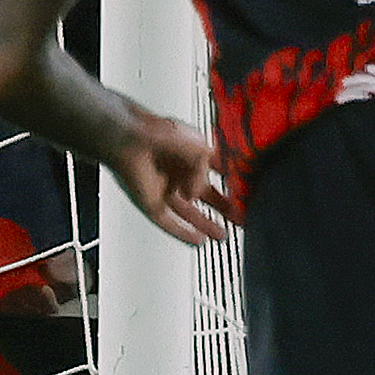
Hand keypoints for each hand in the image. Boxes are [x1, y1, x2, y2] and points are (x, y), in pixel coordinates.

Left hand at [106, 111, 237, 243]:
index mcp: (186, 154)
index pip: (212, 172)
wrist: (130, 138)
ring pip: (187, 212)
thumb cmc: (157, 133)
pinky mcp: (150, 202)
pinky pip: (168, 223)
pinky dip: (183, 233)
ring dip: (204, 224)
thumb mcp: (198, 148)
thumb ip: (206, 171)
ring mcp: (162, 188)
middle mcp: (174, 172)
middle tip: (239, 218)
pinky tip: (197, 240)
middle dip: (221, 208)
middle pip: (201, 195)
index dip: (229, 181)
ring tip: (222, 235)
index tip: (245, 192)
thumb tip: (197, 193)